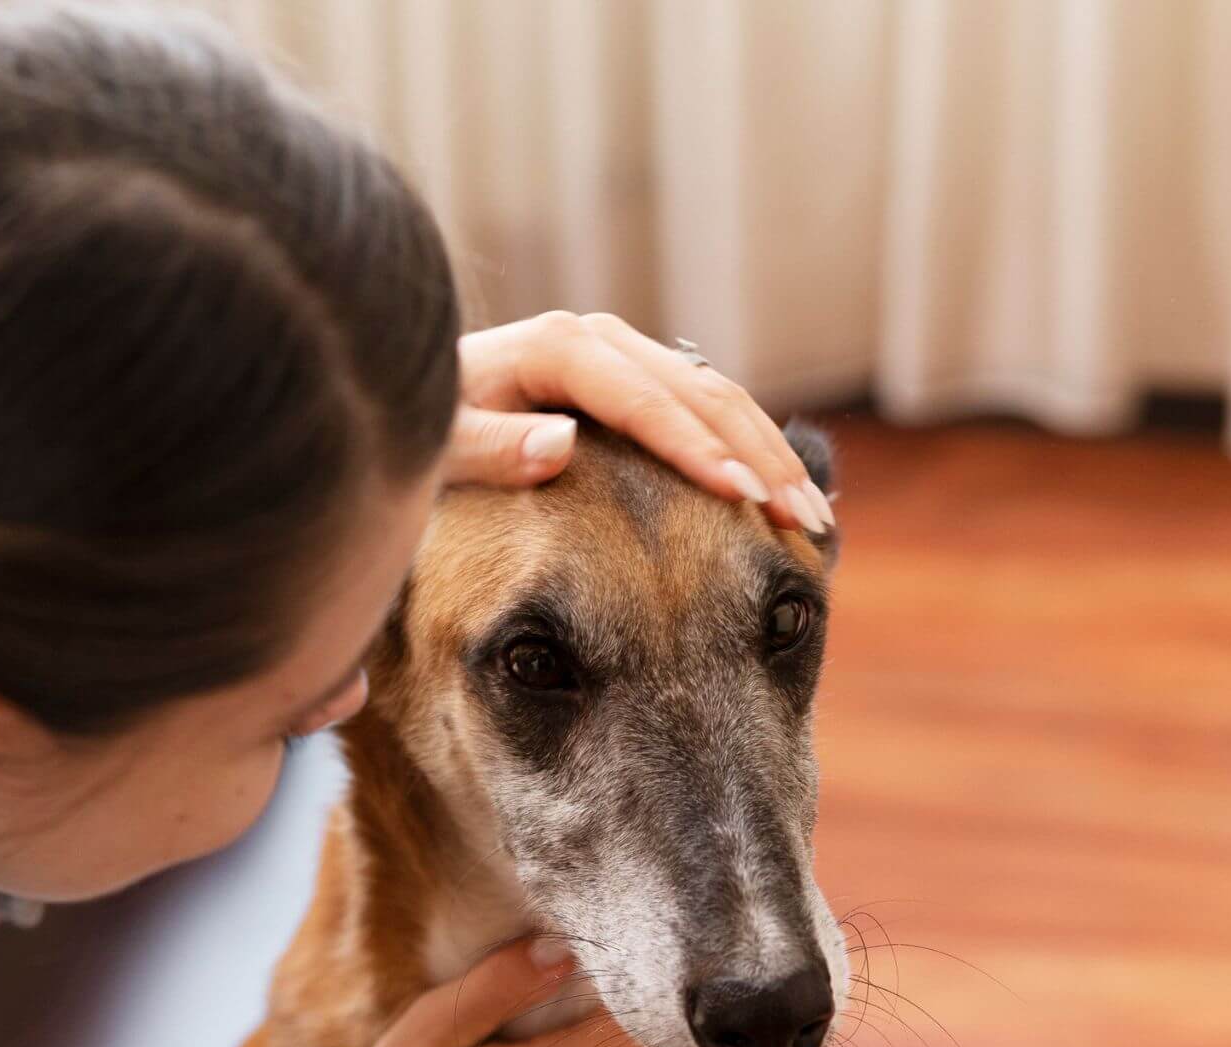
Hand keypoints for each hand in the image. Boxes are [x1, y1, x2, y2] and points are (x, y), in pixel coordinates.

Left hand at [445, 311, 835, 535]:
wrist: (418, 402)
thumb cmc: (426, 434)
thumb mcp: (440, 447)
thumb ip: (491, 447)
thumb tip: (561, 445)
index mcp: (559, 347)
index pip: (645, 403)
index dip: (698, 452)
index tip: (743, 498)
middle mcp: (600, 340)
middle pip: (701, 395)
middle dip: (760, 459)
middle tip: (803, 521)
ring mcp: (624, 356)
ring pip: (719, 399)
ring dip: (771, 457)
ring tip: (812, 519)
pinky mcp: (637, 380)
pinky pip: (708, 411)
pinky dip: (753, 450)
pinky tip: (787, 493)